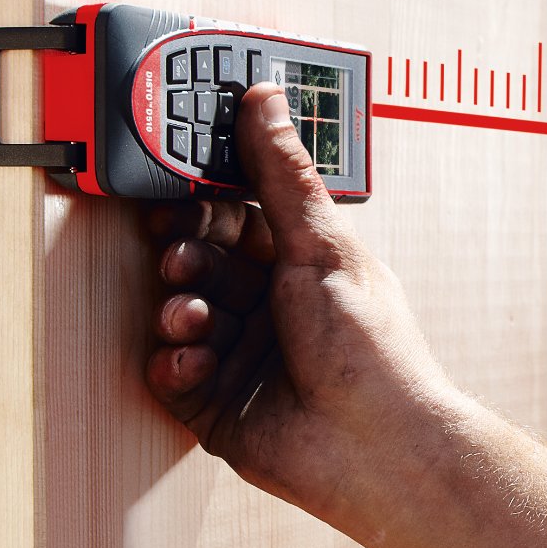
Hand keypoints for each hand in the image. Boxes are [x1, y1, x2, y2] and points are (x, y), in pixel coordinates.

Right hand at [143, 83, 460, 526]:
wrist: (377, 447)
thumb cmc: (371, 350)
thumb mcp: (324, 247)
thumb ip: (282, 174)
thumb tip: (267, 100)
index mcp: (300, 266)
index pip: (236, 219)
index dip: (203, 205)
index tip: (176, 191)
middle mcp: (270, 309)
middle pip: (200, 264)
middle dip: (183, 256)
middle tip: (179, 254)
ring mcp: (241, 358)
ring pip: (179, 315)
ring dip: (178, 309)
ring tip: (193, 315)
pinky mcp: (217, 408)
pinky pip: (169, 374)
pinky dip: (173, 362)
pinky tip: (193, 359)